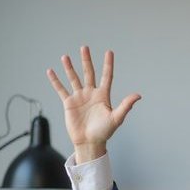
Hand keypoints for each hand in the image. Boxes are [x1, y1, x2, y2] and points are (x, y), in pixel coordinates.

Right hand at [47, 46, 140, 162]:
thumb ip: (126, 105)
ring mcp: (80, 97)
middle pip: (88, 73)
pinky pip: (61, 89)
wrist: (89, 143)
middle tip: (84, 47)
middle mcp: (91, 94)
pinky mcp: (69, 103)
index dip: (108, 64)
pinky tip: (51, 71)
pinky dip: (55, 81)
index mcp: (103, 96)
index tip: (109, 52)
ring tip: (66, 56)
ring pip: (74, 79)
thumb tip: (138, 95)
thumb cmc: (104, 132)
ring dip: (69, 68)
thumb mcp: (116, 118)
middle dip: (86, 60)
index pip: (106, 76)